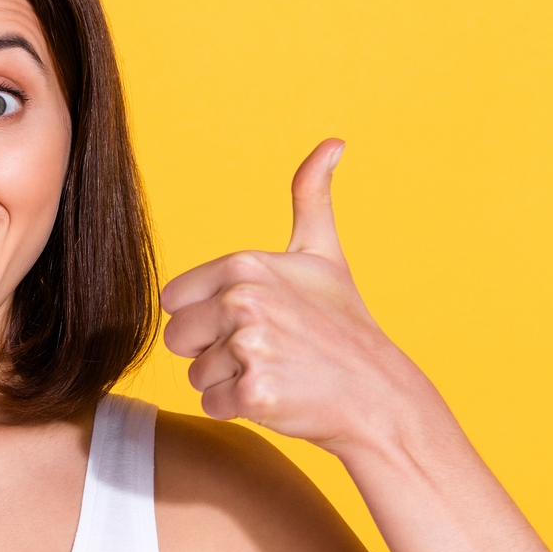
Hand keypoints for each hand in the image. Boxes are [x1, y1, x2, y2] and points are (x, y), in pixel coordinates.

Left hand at [160, 139, 434, 452]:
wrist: (378, 393)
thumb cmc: (344, 325)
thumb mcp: (323, 255)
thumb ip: (311, 197)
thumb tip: (332, 143)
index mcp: (244, 266)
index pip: (174, 300)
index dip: (205, 315)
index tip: (249, 319)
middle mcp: (242, 300)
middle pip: (177, 337)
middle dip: (210, 351)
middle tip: (263, 350)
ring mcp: (249, 346)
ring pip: (195, 374)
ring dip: (227, 381)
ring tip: (275, 371)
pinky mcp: (255, 392)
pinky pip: (212, 404)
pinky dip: (238, 408)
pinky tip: (276, 395)